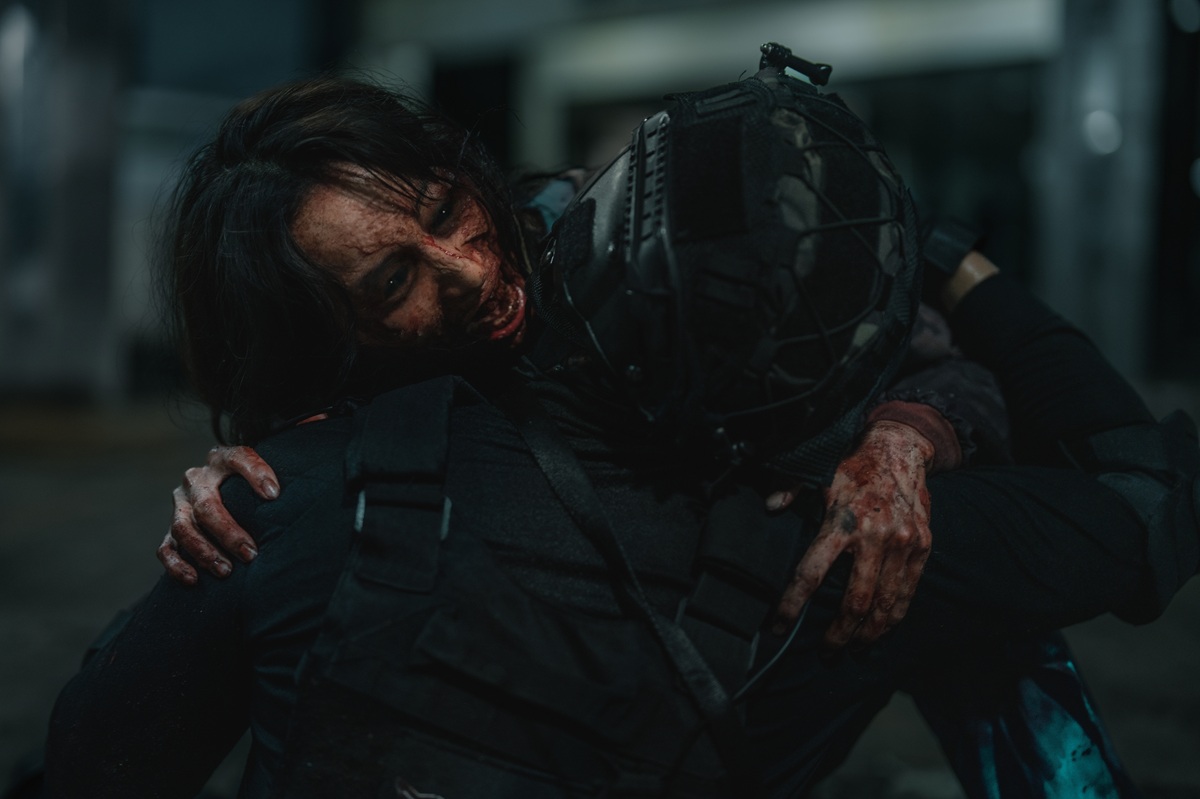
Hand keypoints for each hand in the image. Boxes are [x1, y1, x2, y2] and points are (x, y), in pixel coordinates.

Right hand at [157, 445, 278, 583]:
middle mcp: (197, 479)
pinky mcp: (171, 528)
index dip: (256, 473)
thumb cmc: (254, 489)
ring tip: (227, 571)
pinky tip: (195, 579)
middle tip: (251, 553)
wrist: (223, 490)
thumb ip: (276, 483)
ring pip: (183, 527)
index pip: (239, 458)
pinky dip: (177, 565)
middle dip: (228, 532)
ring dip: (204, 551)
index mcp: (222, 460)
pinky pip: (166, 548)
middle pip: (206, 505)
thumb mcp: (265, 477)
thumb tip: (294, 500)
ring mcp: (180, 504)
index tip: (274, 495)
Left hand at [772, 421, 933, 647]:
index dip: (793, 603)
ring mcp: (902, 545)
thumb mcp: (817, 472)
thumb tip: (770, 506)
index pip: (811, 573)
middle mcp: (874, 537)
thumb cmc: (853, 467)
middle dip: (838, 632)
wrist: (901, 450)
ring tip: (854, 648)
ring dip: (868, 632)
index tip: (779, 625)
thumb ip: (791, 488)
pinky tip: (882, 629)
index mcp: (842, 523)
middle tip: (825, 650)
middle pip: (854, 600)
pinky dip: (894, 615)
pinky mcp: (922, 548)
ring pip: (884, 603)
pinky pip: (908, 591)